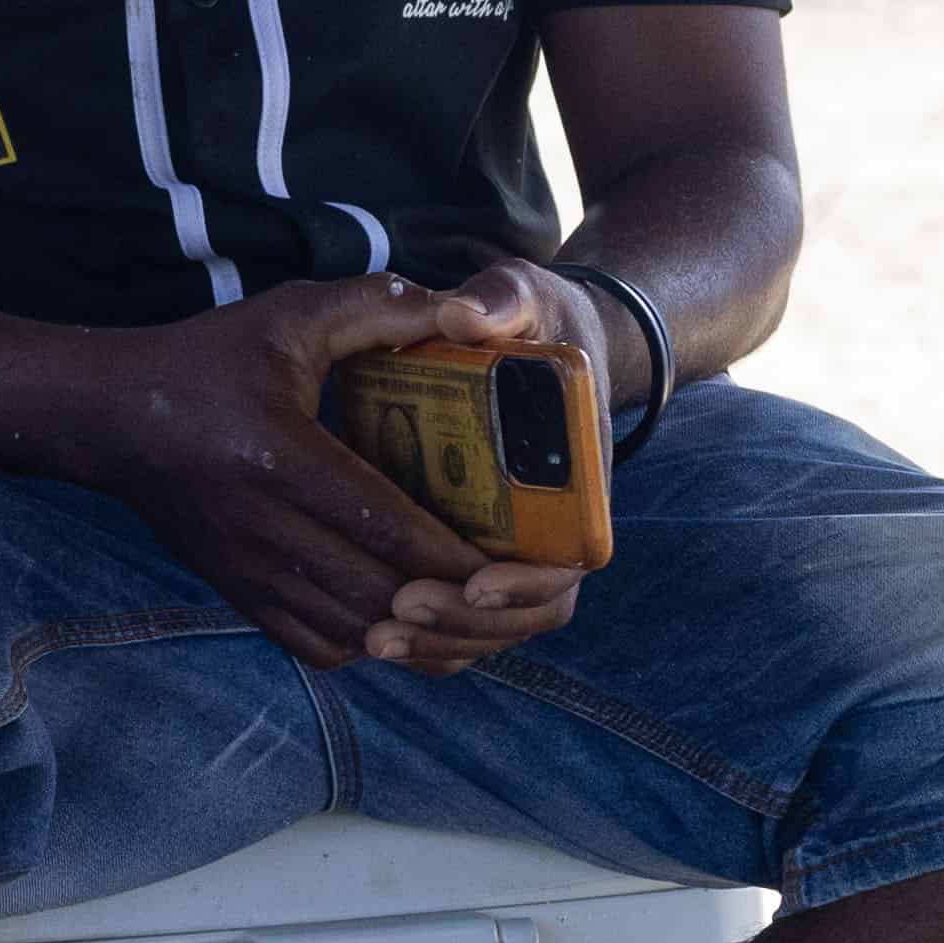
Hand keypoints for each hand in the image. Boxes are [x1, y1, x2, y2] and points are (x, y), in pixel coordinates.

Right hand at [56, 275, 563, 675]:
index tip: (517, 557)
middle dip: (458, 602)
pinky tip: (407, 613)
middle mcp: (264, 529)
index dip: (459, 556)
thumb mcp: (289, 315)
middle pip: (383, 593)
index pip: (387, 528)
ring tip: (474, 604)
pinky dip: (376, 642)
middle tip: (516, 587)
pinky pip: (321, 647)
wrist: (107, 418)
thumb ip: (377, 306)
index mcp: (282, 459)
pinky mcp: (240, 596)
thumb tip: (465, 308)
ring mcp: (249, 573)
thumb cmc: (207, 361)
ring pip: (358, 633)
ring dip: (422, 629)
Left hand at [359, 260, 602, 672]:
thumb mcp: (525, 297)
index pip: (568, 563)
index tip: (471, 579)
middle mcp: (553, 528)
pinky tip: (365, 634)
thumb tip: (461, 316)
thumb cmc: (535, 321)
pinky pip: (455, 628)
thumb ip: (501, 302)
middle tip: (397, 612)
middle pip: (525, 615)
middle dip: (463, 626)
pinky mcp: (470, 560)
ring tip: (374, 637)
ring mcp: (513, 552)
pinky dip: (422, 643)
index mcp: (578, 478)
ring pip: (486, 633)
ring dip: (436, 645)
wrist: (543, 338)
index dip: (525, 583)